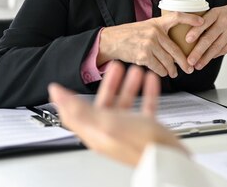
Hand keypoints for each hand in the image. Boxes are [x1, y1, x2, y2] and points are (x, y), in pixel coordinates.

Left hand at [48, 61, 185, 165]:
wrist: (168, 158)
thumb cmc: (139, 143)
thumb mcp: (106, 122)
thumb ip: (80, 110)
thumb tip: (57, 96)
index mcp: (95, 131)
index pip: (73, 115)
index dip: (66, 100)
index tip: (60, 86)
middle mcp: (110, 131)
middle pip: (104, 104)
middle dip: (109, 84)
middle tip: (115, 67)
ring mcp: (129, 130)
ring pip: (126, 104)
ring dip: (129, 85)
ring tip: (135, 70)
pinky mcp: (146, 129)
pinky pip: (145, 107)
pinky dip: (147, 93)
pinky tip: (151, 81)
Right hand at [98, 13, 204, 76]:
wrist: (111, 41)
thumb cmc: (129, 34)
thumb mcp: (146, 26)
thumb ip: (160, 32)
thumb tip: (176, 42)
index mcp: (156, 23)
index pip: (176, 16)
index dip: (190, 19)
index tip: (201, 22)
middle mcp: (154, 32)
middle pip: (176, 49)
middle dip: (184, 62)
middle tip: (189, 68)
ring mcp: (149, 44)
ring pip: (168, 61)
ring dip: (172, 70)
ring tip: (173, 72)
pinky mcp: (143, 56)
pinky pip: (158, 68)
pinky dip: (162, 72)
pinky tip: (162, 73)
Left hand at [185, 3, 226, 69]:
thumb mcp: (216, 12)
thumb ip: (204, 21)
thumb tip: (186, 36)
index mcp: (216, 13)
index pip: (205, 22)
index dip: (196, 31)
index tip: (187, 40)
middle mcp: (225, 21)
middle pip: (210, 38)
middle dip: (198, 51)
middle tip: (190, 60)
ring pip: (217, 47)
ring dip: (206, 58)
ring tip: (197, 65)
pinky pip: (224, 50)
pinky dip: (214, 56)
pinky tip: (207, 60)